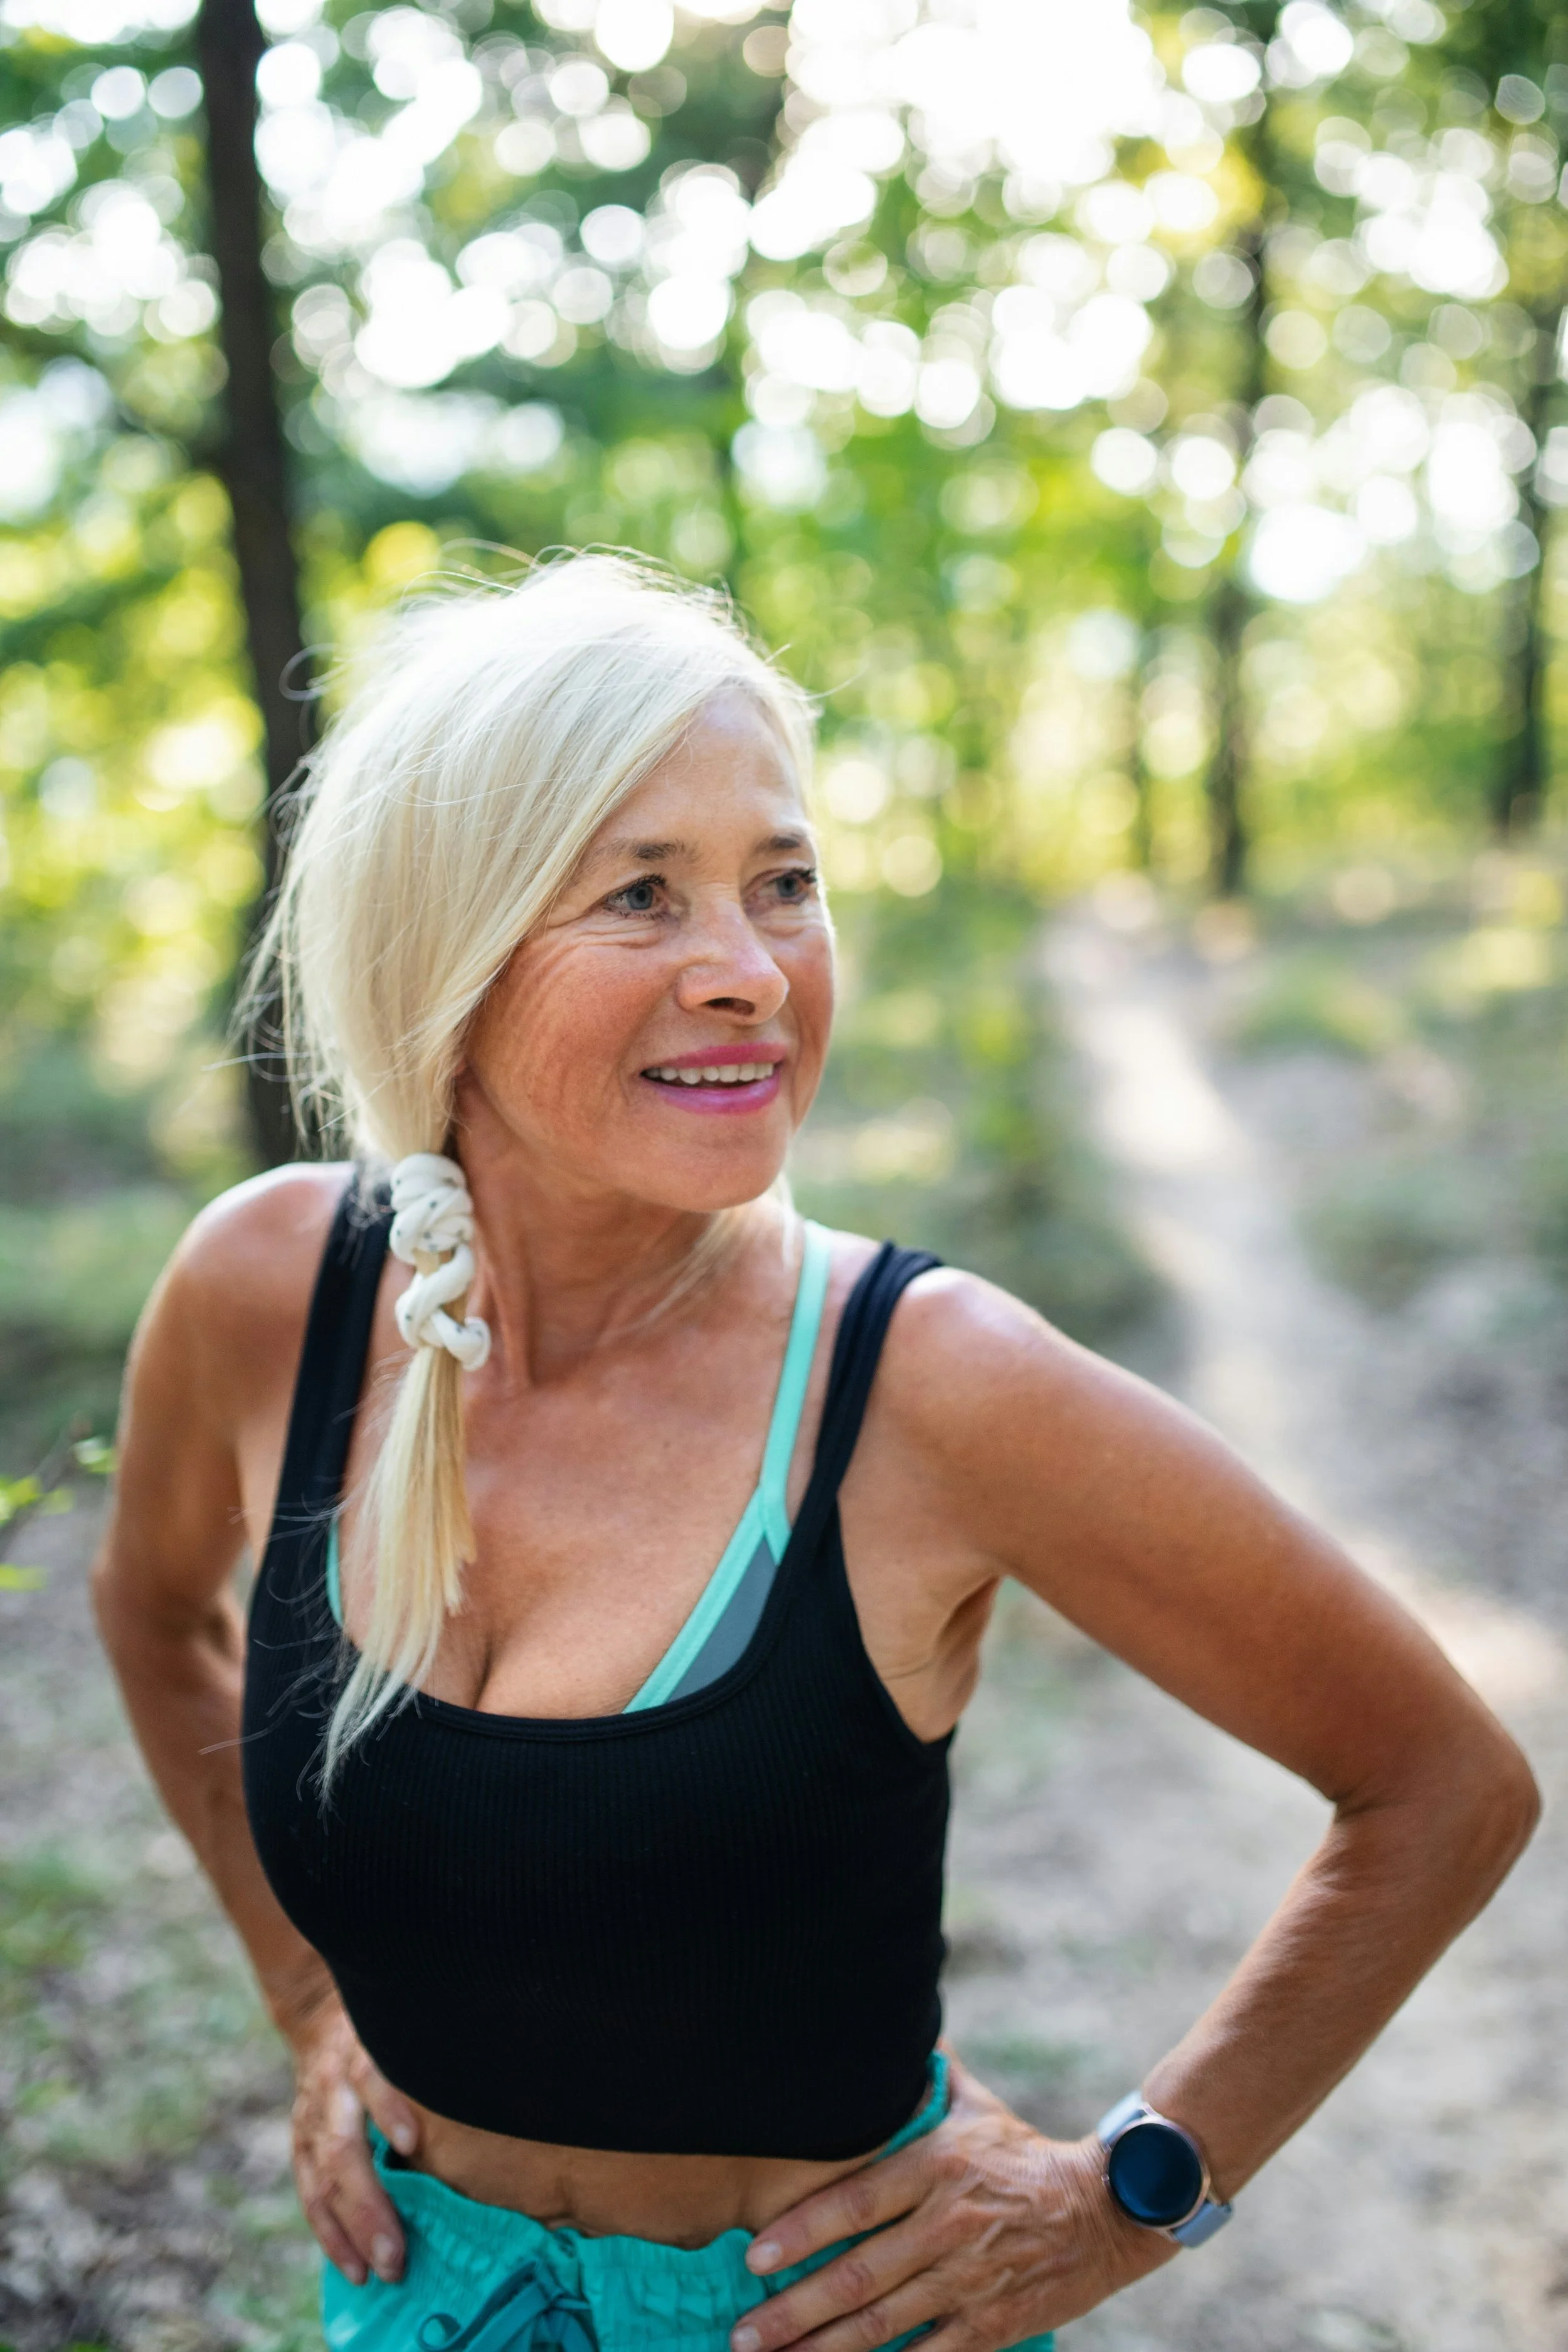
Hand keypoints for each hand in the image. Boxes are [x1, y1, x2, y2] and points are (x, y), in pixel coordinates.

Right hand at [284, 1992, 421, 2286]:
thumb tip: (497, 2085)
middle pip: (343, 2147)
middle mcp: (331, 2087)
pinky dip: (331, 2235)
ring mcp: (310, 2118)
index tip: (412, 2142)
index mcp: (361, 2051)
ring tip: (375, 2273)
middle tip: (397, 2254)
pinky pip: (310, 2196)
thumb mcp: (409, 2028)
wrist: (321, 2014)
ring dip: (349, 2231)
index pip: (372, 2074)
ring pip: (322, 2181)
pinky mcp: (300, 2143)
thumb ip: (436, 2057)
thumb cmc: (390, 2029)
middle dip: (369, 2204)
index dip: (389, 2106)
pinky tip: (353, 2269)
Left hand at [731, 2057, 1171, 2351]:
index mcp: (935, 2168)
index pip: (854, 2201)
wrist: (1107, 2209)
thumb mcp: (976, 2106)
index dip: (800, 2231)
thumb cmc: (1025, 2153)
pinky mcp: (992, 2322)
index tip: (753, 2257)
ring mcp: (968, 2278)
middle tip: (743, 2334)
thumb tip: (891, 2028)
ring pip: (883, 2323)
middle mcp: (946, 2224)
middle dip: (792, 2310)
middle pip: (856, 2275)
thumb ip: (927, 2077)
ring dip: (822, 2349)